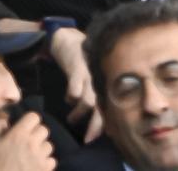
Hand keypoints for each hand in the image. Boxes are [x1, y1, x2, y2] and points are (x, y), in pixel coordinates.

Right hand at [0, 111, 54, 170]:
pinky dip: (45, 163)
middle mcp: (32, 144)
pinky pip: (52, 161)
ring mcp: (40, 158)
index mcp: (17, 136)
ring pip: (48, 146)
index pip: (34, 117)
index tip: (22, 128)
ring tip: (29, 157)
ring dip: (41, 149)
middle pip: (44, 130)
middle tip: (26, 143)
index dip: (29, 121)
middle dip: (36, 134)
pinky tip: (34, 168)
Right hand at [47, 28, 103, 142]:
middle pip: (102, 106)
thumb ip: (91, 94)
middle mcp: (99, 78)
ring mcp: (89, 72)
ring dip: (80, 113)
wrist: (67, 38)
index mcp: (103, 81)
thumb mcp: (88, 77)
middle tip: (89, 139)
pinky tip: (69, 99)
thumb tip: (93, 118)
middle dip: (97, 125)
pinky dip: (72, 96)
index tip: (106, 136)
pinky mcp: (77, 66)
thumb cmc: (80, 62)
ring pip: (89, 99)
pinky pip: (75, 86)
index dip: (109, 122)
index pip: (110, 105)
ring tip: (72, 119)